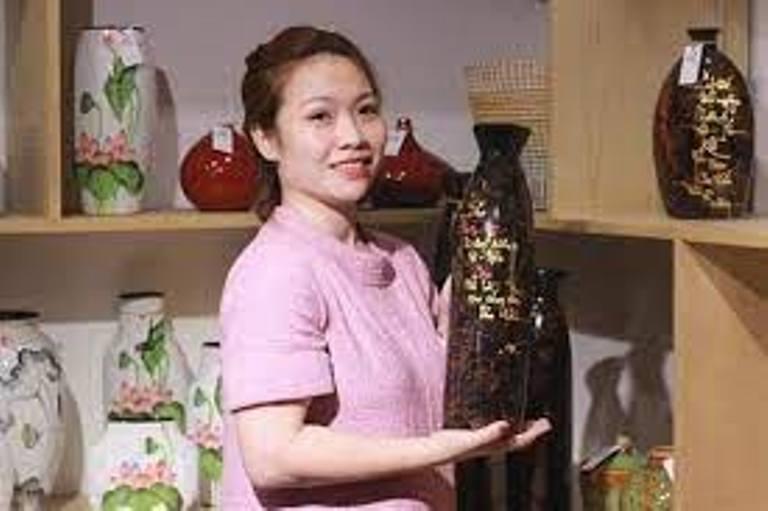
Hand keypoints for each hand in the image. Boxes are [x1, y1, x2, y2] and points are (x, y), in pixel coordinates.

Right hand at [429, 417, 551, 462]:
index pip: (521, 441)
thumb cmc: (451, 447)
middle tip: (543, 419)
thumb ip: (488, 434)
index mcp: (495, 446)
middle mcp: (492, 444)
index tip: (546, 423)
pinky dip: (503, 421)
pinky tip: (500, 414)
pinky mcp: (476, 434)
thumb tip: (506, 425)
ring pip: (508, 434)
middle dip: (532, 430)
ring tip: (528, 418)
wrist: (434, 451)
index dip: (535, 433)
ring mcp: (485, 440)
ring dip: (519, 426)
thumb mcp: (470, 439)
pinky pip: (495, 428)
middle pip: (518, 438)